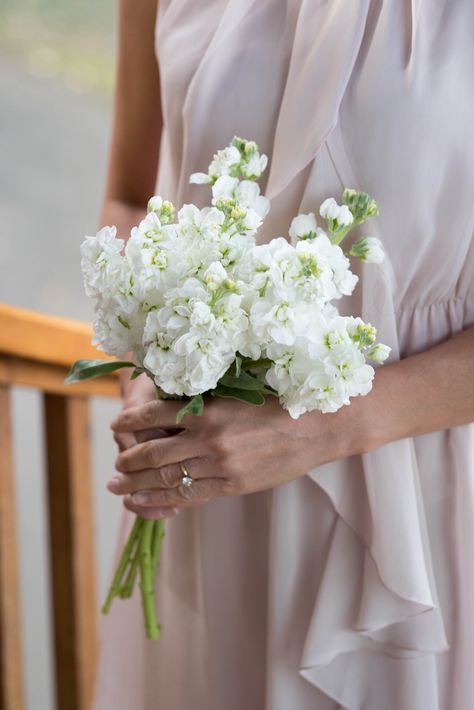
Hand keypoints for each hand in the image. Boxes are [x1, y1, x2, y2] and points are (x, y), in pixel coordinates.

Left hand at [107, 394, 363, 519]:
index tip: (117, 425)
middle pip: (153, 453)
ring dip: (137, 484)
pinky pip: (190, 497)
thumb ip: (204, 401)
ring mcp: (219, 465)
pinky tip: (144, 503)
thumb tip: (170, 405)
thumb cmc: (279, 402)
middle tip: (115, 463)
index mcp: (207, 408)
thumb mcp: (237, 392)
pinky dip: (162, 501)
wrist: (317, 426)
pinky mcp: (232, 485)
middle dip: (128, 460)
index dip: (129, 421)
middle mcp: (207, 438)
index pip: (153, 414)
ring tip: (119, 486)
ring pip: (167, 478)